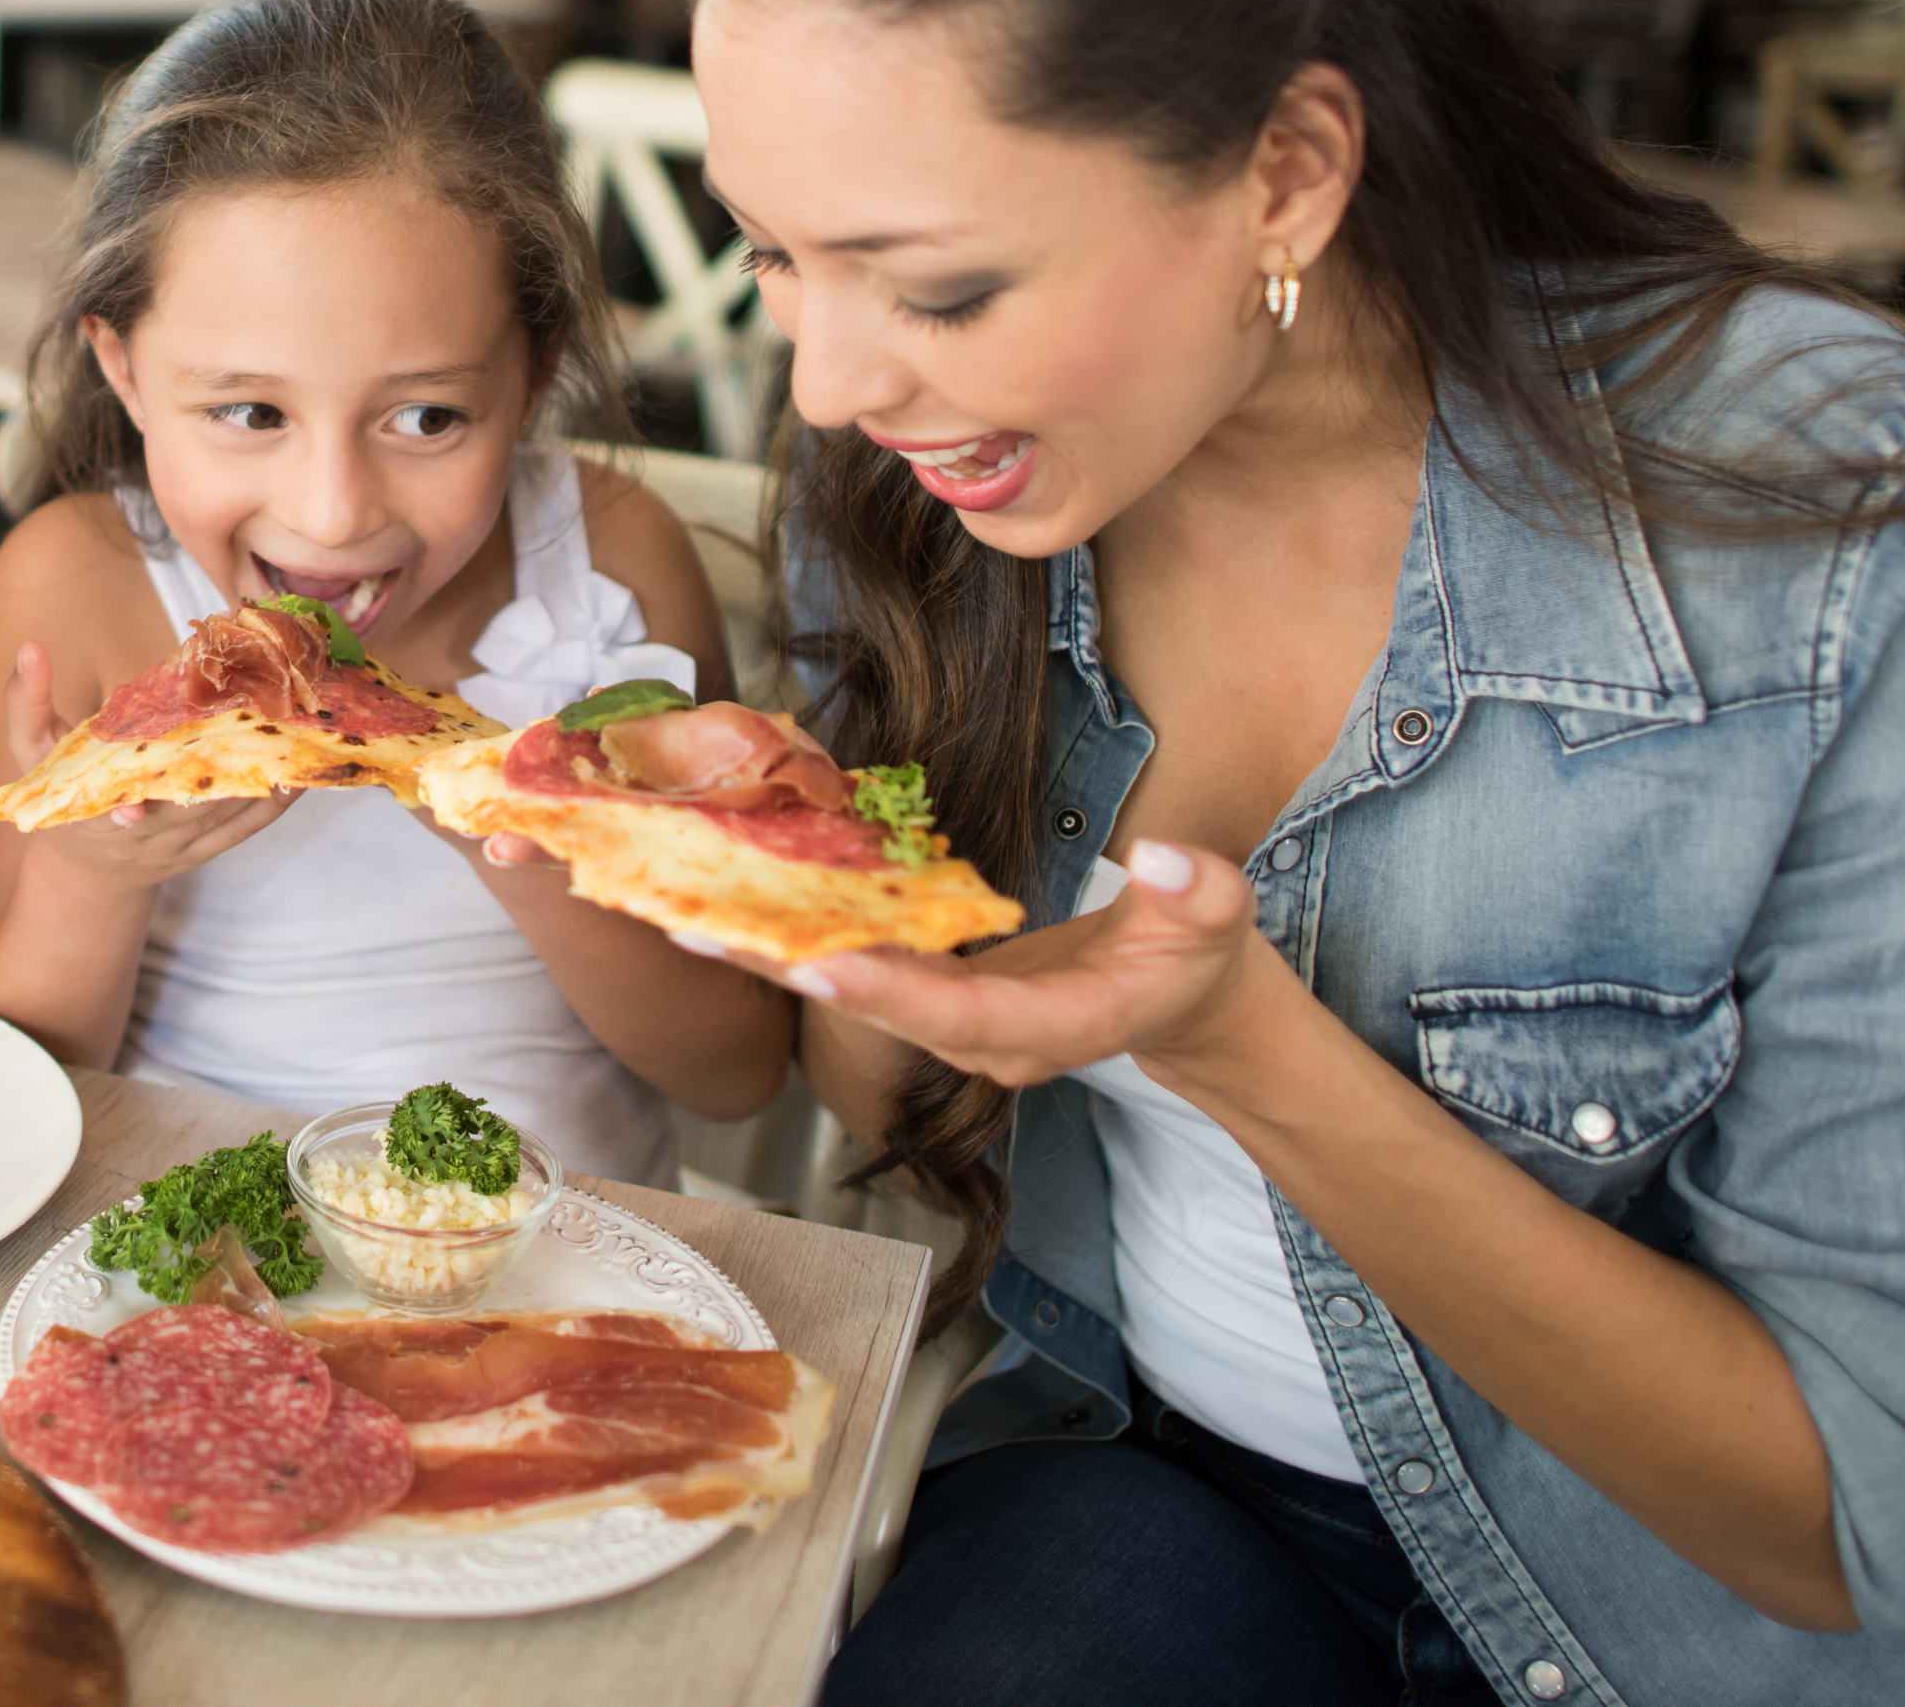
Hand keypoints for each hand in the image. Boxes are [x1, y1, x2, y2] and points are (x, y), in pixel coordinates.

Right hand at [0, 639, 293, 892]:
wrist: (93, 869)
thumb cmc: (61, 794)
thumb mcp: (30, 753)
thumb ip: (25, 703)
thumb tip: (28, 648)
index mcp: (97, 813)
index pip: (116, 811)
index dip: (129, 810)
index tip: (135, 804)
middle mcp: (147, 836)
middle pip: (189, 805)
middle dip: (220, 766)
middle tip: (255, 717)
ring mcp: (184, 846)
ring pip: (226, 812)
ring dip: (258, 772)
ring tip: (291, 726)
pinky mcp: (210, 849)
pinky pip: (249, 827)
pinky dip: (277, 801)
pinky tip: (302, 765)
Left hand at [692, 838, 1273, 1089]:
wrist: (1183, 1001)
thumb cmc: (1199, 958)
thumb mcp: (1219, 921)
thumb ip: (1200, 895)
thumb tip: (1164, 860)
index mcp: (1054, 1029)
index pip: (962, 1019)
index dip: (890, 993)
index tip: (819, 960)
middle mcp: (988, 1043)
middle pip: (878, 1011)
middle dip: (791, 972)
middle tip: (700, 930)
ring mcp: (957, 1028)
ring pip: (855, 993)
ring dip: (773, 957)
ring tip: (685, 915)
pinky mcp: (937, 1001)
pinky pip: (861, 970)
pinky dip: (801, 938)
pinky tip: (740, 902)